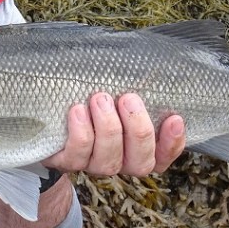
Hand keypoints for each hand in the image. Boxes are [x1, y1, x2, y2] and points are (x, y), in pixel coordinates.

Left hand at [41, 92, 184, 177]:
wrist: (53, 111)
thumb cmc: (95, 95)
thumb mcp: (119, 90)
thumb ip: (135, 87)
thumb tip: (153, 62)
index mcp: (139, 149)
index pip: (164, 156)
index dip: (172, 142)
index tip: (174, 118)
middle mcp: (120, 162)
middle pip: (140, 162)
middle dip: (138, 129)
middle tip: (128, 99)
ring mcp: (93, 165)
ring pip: (109, 161)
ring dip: (108, 128)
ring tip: (100, 98)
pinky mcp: (67, 161)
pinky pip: (77, 156)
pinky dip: (80, 132)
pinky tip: (78, 110)